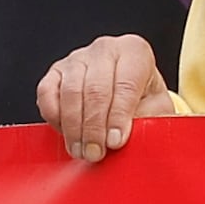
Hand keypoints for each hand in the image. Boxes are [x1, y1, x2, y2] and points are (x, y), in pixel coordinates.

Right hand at [38, 35, 177, 164]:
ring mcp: (77, 58)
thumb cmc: (145, 101)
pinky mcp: (56, 71)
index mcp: (135, 52)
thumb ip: (146, 121)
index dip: (119, 116)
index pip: (126, 84)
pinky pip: (47, 93)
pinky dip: (54, 117)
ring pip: (71, 92)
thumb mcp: (157, 110)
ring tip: (82, 152)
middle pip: (96, 89)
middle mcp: (105, 49)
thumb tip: (123, 139)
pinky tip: (65, 135)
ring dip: (74, 128)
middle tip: (96, 154)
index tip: (116, 142)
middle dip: (94, 127)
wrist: (131, 93)